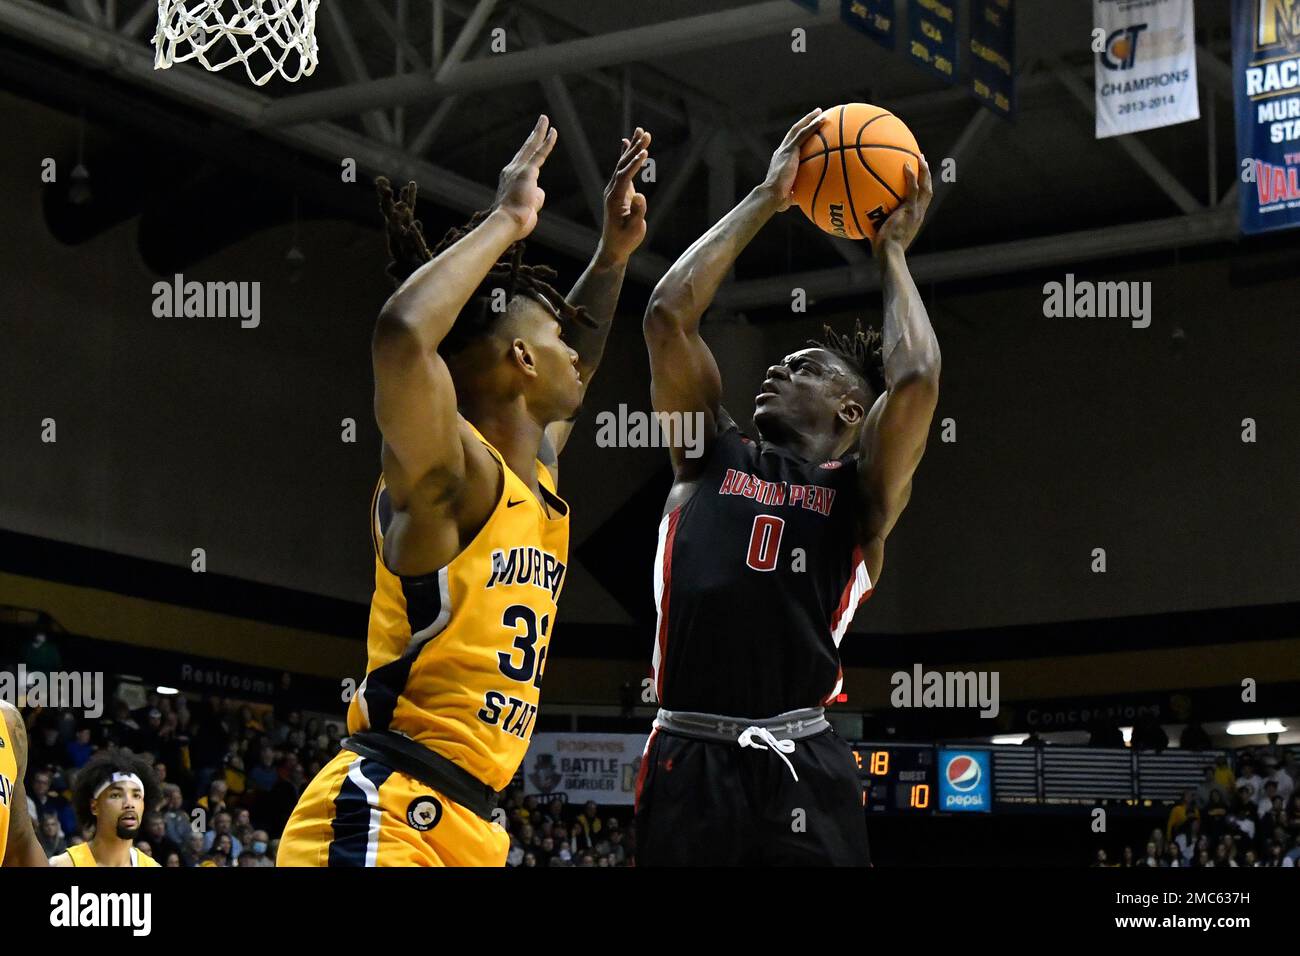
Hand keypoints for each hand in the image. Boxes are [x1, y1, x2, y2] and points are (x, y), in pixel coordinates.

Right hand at [493, 115, 557, 238]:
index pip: (522, 162)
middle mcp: (511, 171)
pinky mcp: (527, 172)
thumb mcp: (526, 208)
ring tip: (545, 119)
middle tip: (541, 122)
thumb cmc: (515, 221)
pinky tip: (553, 131)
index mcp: (509, 180)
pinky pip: (539, 154)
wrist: (507, 223)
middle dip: (534, 135)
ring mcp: (518, 170)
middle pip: (525, 149)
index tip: (533, 141)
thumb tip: (539, 191)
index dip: (529, 151)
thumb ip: (534, 197)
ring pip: (532, 147)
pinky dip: (547, 143)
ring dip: (539, 132)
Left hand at [596, 128, 651, 263]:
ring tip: (641, 131)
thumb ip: (637, 213)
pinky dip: (626, 155)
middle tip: (645, 133)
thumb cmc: (625, 239)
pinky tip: (627, 143)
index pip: (625, 176)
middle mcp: (612, 190)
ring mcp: (615, 189)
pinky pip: (623, 169)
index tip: (644, 153)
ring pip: (623, 164)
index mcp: (615, 198)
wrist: (614, 246)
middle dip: (635, 148)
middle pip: (623, 165)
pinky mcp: (620, 190)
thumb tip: (640, 196)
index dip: (634, 165)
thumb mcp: (634, 229)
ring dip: (633, 147)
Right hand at [761, 107, 823, 210]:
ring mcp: (785, 150)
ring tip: (820, 112)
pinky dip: (813, 126)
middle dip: (804, 122)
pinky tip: (823, 119)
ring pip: (798, 129)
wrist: (772, 195)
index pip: (791, 145)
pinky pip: (804, 134)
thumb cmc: (779, 200)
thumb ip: (798, 193)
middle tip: (815, 115)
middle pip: (794, 132)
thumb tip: (807, 200)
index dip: (799, 136)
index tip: (807, 132)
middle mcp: (781, 151)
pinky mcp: (790, 150)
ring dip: (809, 119)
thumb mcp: (791, 195)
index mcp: (781, 160)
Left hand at [871, 154, 931, 256]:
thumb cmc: (882, 250)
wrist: (889, 254)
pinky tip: (905, 165)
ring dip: (924, 171)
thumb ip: (875, 222)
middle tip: (922, 160)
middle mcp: (919, 214)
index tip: (917, 175)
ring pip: (926, 187)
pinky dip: (911, 176)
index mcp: (914, 218)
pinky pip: (913, 189)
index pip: (922, 200)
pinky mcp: (910, 211)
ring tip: (919, 156)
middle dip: (926, 174)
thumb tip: (859, 216)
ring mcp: (916, 212)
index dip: (922, 186)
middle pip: (928, 190)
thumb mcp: (880, 234)